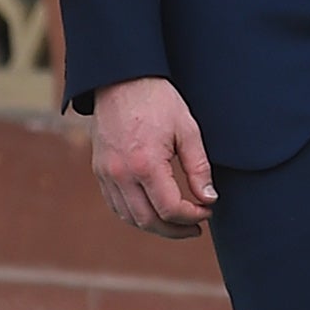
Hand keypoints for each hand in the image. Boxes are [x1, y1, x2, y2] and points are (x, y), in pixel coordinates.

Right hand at [88, 76, 215, 239]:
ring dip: (156, 226)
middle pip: (149, 221)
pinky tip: (154, 210)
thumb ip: (199, 168)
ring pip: (130, 217)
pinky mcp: (100, 170)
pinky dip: (136, 215)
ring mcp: (107, 174)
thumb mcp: (188, 130)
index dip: (192, 216)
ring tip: (177, 222)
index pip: (170, 209)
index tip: (207, 211)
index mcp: (145, 164)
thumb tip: (209, 199)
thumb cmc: (158, 100)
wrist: (121, 79)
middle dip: (175, 230)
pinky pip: (116, 204)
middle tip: (195, 227)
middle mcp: (121, 174)